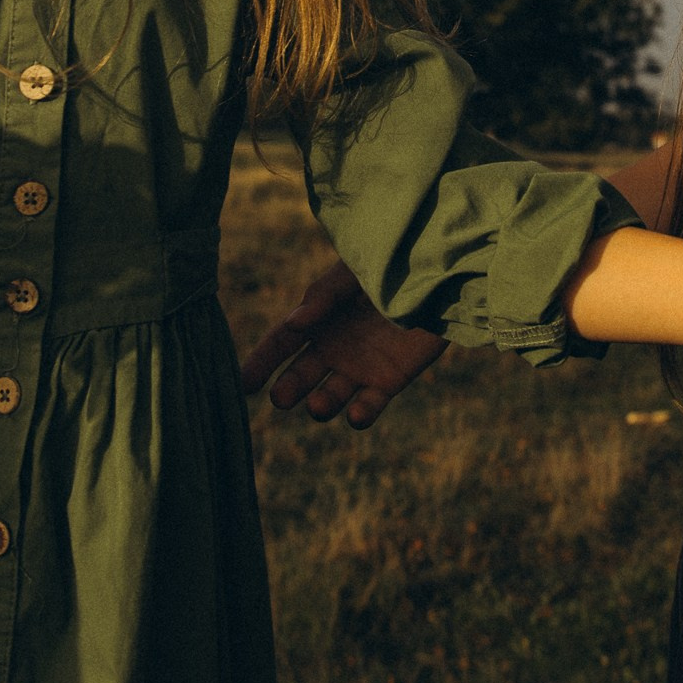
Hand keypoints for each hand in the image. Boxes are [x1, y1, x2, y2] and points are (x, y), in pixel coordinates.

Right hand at [238, 258, 446, 428]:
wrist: (439, 276)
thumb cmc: (388, 267)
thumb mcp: (352, 275)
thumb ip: (324, 297)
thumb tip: (294, 324)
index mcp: (317, 319)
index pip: (280, 343)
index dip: (260, 362)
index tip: (243, 383)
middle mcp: (333, 348)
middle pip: (300, 376)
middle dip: (289, 388)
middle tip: (281, 397)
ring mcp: (359, 367)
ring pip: (330, 395)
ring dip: (322, 404)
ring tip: (317, 405)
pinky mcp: (389, 380)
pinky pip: (369, 405)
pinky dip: (360, 414)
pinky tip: (355, 414)